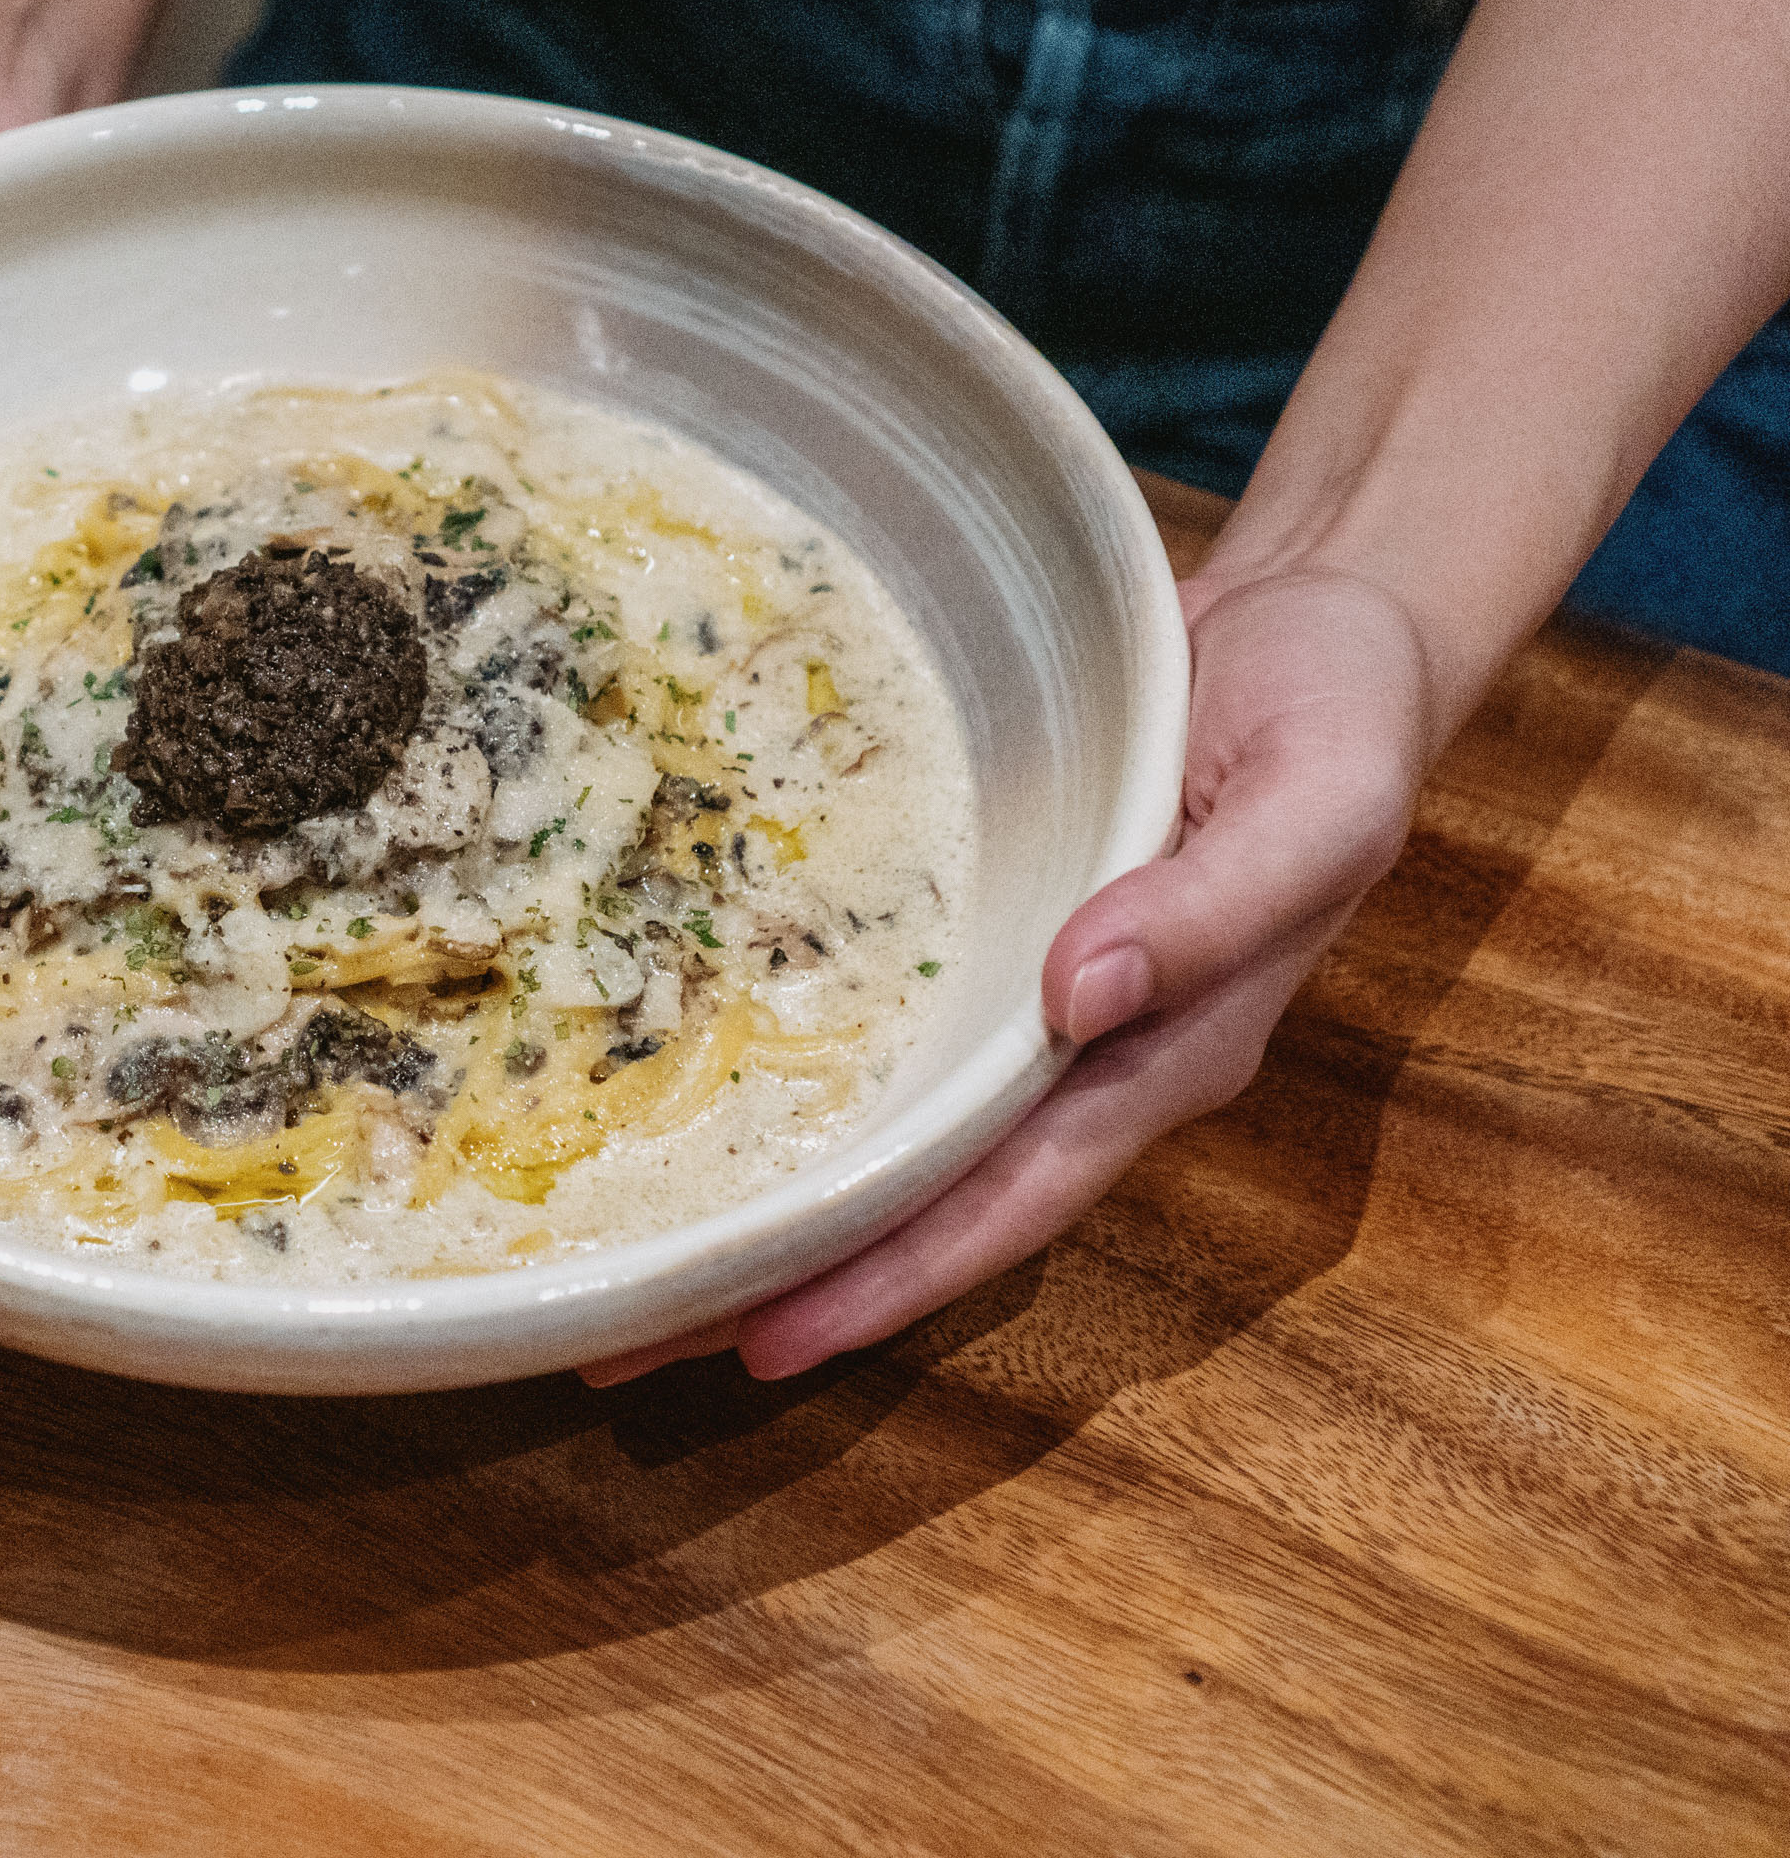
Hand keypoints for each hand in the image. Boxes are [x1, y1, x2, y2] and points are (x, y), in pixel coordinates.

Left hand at [580, 561, 1433, 1386]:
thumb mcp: (1317, 802)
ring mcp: (1031, 1001)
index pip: (1010, 1200)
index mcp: (1163, 1058)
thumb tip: (1079, 997)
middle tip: (628, 1340)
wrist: (1326, 626)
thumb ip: (1214, 905)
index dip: (893, 1276)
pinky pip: (885, 1024)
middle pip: (923, 1197)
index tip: (770, 1338)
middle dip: (790, 1275)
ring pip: (890, 1128)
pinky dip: (796, 1073)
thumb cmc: (1338, 714)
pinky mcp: (988, 928)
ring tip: (629, 1258)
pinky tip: (697, 1088)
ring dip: (775, 1199)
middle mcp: (1084, 1056)